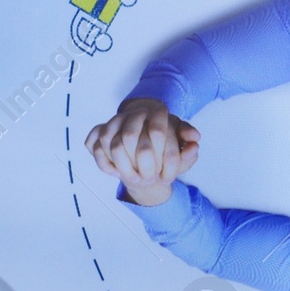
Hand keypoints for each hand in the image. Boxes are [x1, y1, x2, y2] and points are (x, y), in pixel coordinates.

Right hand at [85, 97, 200, 205]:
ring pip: (110, 143)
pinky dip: (105, 163)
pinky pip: (95, 147)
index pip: (159, 131)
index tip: (167, 176)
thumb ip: (188, 139)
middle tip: (150, 180)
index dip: (163, 158)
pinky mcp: (99, 130)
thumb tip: (194, 143)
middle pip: (129, 137)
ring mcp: (114, 120)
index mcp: (157, 111)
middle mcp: (133, 112)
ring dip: (122, 167)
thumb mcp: (180, 137)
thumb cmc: (164, 136)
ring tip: (134, 179)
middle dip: (140, 164)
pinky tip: (116, 173)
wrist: (143, 129)